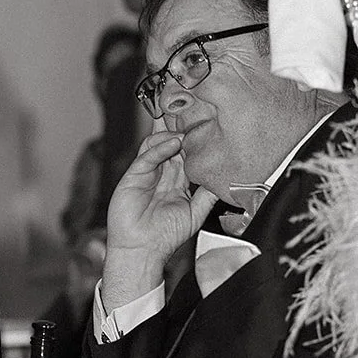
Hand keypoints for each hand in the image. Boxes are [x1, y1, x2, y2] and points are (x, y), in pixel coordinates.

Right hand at [101, 130, 216, 310]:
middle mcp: (160, 172)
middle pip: (168, 141)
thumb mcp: (196, 213)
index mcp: (175, 179)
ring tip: (184, 126)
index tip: (203, 121)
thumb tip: (224, 180)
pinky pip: (146, 157)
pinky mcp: (133, 177)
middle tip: (187, 106)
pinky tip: (173, 143)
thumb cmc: (166, 236)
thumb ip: (207, 195)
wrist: (142, 251)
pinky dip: (159, 149)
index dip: (192, 137)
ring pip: (156, 144)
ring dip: (170, 133)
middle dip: (177, 125)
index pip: (184, 151)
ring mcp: (145, 173)